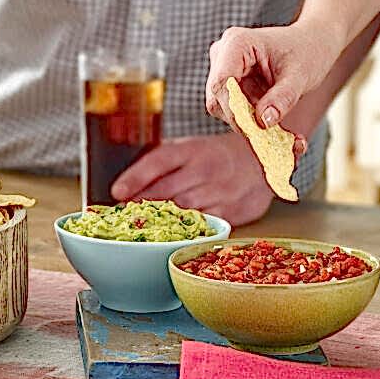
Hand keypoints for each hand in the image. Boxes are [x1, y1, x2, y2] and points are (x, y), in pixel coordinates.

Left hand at [110, 134, 275, 225]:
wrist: (263, 159)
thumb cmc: (217, 155)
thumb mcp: (189, 148)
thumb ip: (161, 163)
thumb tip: (126, 186)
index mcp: (192, 149)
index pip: (158, 161)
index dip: (135, 177)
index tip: (116, 192)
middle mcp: (206, 169)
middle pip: (165, 191)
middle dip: (141, 204)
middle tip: (123, 213)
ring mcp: (221, 192)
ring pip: (181, 211)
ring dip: (161, 219)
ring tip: (145, 223)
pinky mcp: (232, 212)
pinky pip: (202, 225)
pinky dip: (186, 229)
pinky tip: (176, 230)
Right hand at [206, 22, 344, 130]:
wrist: (314, 43)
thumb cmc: (308, 51)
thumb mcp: (300, 76)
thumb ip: (282, 98)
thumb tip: (263, 122)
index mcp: (237, 43)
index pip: (222, 82)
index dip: (233, 109)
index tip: (253, 130)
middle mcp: (224, 54)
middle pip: (219, 98)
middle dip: (243, 120)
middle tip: (270, 138)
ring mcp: (225, 68)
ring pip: (224, 107)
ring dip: (250, 123)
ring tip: (281, 133)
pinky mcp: (231, 83)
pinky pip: (234, 109)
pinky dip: (254, 122)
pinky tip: (279, 130)